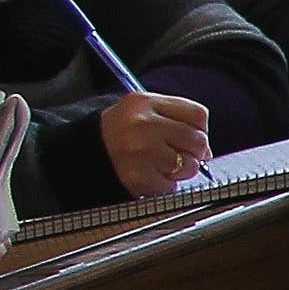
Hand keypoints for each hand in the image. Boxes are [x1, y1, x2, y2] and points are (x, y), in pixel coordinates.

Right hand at [96, 91, 213, 197]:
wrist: (81, 154)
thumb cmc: (119, 134)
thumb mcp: (140, 112)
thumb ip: (175, 120)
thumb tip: (207, 151)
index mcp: (144, 103)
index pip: (197, 114)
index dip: (200, 129)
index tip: (189, 137)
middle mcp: (142, 125)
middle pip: (198, 140)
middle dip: (194, 152)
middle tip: (178, 155)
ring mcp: (139, 151)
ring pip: (189, 165)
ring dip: (181, 171)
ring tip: (160, 166)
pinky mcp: (136, 176)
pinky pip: (171, 186)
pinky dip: (164, 186)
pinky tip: (149, 177)